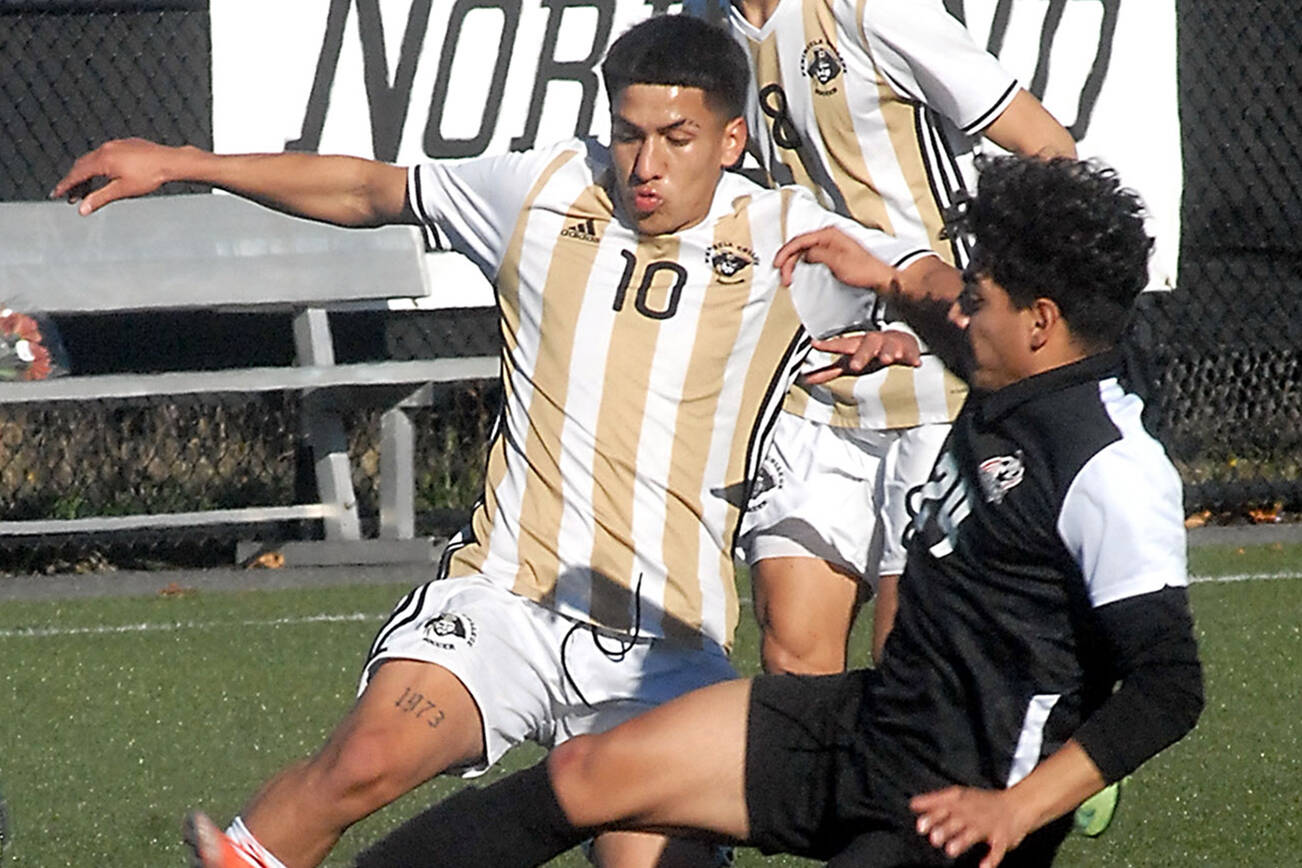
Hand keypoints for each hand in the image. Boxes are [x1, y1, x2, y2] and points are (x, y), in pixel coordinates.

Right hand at [50, 138, 182, 214]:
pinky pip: (105, 154)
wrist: (170, 161)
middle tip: (70, 196)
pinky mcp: (125, 144)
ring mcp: (115, 144)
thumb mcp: (122, 190)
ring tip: (86, 189)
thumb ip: (99, 198)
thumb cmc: (149, 176)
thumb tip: (82, 209)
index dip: (65, 185)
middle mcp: (105, 148)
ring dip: (87, 174)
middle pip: (82, 165)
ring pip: (93, 159)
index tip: (56, 193)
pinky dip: (99, 166)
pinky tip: (103, 176)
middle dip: (74, 181)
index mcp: (102, 160)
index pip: (77, 174)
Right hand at [774, 227, 900, 290]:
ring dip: (793, 262)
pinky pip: (811, 254)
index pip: (800, 240)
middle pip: (800, 245)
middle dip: (788, 260)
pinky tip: (799, 269)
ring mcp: (831, 244)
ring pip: (804, 250)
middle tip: (783, 275)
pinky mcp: (832, 253)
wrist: (879, 277)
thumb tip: (805, 255)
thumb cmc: (864, 270)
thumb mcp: (836, 262)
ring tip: (788, 276)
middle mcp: (830, 236)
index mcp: (829, 234)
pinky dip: (801, 262)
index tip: (778, 263)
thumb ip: (817, 254)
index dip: (786, 252)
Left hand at [799, 330, 920, 384]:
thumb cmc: (869, 355)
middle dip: (861, 355)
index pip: (841, 345)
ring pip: (889, 347)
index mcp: (856, 346)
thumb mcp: (848, 363)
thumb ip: (829, 371)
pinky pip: (911, 354)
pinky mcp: (908, 353)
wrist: (899, 342)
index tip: (814, 344)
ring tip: (888, 358)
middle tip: (854, 365)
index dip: (828, 345)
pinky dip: (912, 357)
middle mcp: (873, 343)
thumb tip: (806, 379)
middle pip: (866, 346)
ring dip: (888, 352)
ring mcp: (891, 346)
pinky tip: (914, 363)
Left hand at [910, 786, 1031, 867]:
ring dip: (962, 841)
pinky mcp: (1003, 838)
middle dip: (945, 828)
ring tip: (950, 850)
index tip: (920, 826)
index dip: (932, 816)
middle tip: (934, 838)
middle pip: (958, 820)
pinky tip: (984, 867)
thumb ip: (935, 801)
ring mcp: (989, 826)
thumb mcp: (959, 796)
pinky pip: (998, 849)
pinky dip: (992, 859)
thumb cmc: (983, 803)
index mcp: (962, 802)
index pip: (944, 807)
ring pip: (974, 833)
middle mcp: (974, 813)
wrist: (1018, 805)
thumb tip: (913, 804)